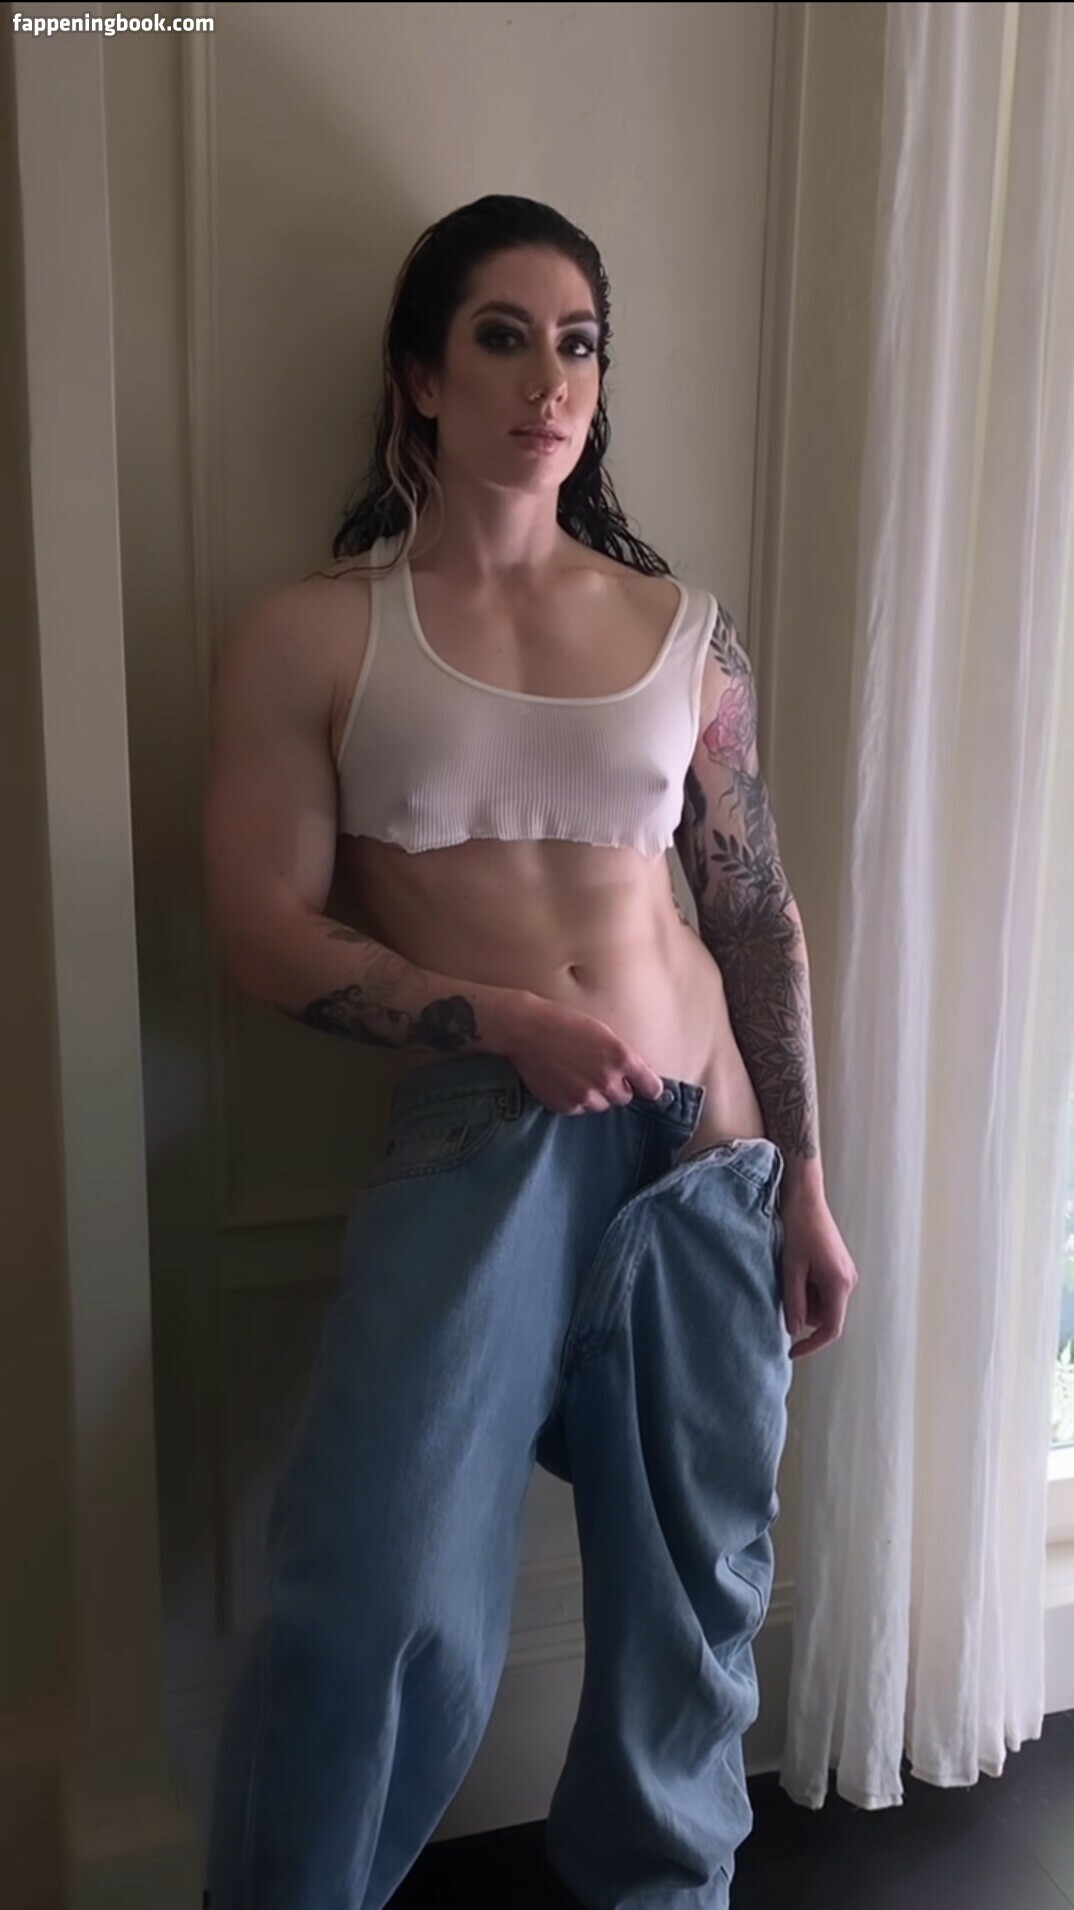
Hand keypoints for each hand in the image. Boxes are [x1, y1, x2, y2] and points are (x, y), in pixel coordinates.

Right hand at [496, 990, 666, 1115]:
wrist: (526, 1030)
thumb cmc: (565, 1023)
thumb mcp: (603, 1032)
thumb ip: (624, 1056)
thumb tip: (640, 1077)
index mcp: (621, 1058)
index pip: (652, 1088)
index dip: (648, 1087)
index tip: (645, 1086)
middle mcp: (607, 1081)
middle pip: (625, 1098)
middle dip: (616, 1087)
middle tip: (596, 1069)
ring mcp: (585, 1096)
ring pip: (602, 1105)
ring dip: (595, 1094)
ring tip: (576, 1073)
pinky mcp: (566, 1106)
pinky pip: (580, 1109)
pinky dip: (575, 1099)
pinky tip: (563, 1080)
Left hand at [778, 1185, 858, 1359]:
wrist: (805, 1197)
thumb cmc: (798, 1229)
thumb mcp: (790, 1268)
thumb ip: (793, 1301)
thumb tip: (793, 1330)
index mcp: (839, 1284)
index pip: (830, 1328)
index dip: (811, 1344)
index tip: (792, 1351)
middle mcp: (848, 1281)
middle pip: (826, 1316)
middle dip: (804, 1312)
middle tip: (785, 1288)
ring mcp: (846, 1273)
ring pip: (823, 1304)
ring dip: (805, 1298)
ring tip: (791, 1272)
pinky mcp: (839, 1266)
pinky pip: (824, 1289)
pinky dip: (808, 1287)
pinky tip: (798, 1267)